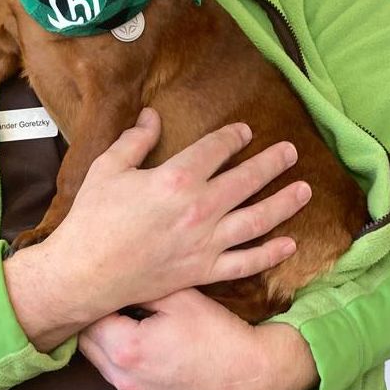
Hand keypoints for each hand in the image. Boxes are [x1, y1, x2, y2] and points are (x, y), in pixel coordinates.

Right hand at [5, 108, 310, 350]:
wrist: (84, 274)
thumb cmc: (92, 219)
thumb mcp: (108, 168)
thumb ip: (135, 140)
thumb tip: (151, 116)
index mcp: (176, 178)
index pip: (216, 149)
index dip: (233, 137)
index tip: (244, 132)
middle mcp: (199, 209)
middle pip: (247, 179)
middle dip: (272, 163)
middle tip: (291, 152)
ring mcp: (205, 243)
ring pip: (257, 220)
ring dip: (284, 203)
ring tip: (304, 190)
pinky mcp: (203, 271)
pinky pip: (245, 263)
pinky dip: (270, 255)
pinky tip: (289, 244)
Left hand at [78, 287, 318, 389]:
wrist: (252, 375)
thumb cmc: (219, 334)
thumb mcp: (180, 296)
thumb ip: (143, 285)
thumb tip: (118, 276)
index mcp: (127, 349)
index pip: (90, 318)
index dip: (98, 296)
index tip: (107, 282)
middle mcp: (124, 379)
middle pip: (87, 343)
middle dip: (97, 319)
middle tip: (115, 297)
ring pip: (101, 363)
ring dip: (107, 340)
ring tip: (129, 317)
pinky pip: (122, 378)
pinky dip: (124, 360)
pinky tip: (146, 341)